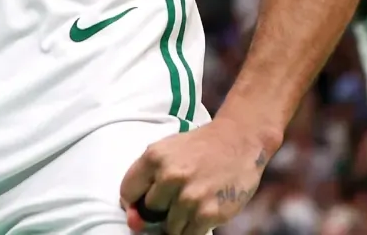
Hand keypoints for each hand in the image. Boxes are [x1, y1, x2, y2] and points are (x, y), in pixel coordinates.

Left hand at [120, 118, 276, 234]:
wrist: (239, 141)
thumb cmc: (199, 148)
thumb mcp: (167, 152)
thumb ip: (146, 181)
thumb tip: (133, 221)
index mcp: (154, 157)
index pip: (127, 192)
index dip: (136, 199)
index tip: (148, 196)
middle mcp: (170, 176)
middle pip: (149, 211)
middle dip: (162, 208)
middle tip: (179, 194)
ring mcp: (189, 197)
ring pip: (169, 227)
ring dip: (179, 220)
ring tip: (193, 200)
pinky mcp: (208, 213)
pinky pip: (189, 234)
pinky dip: (193, 228)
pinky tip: (202, 210)